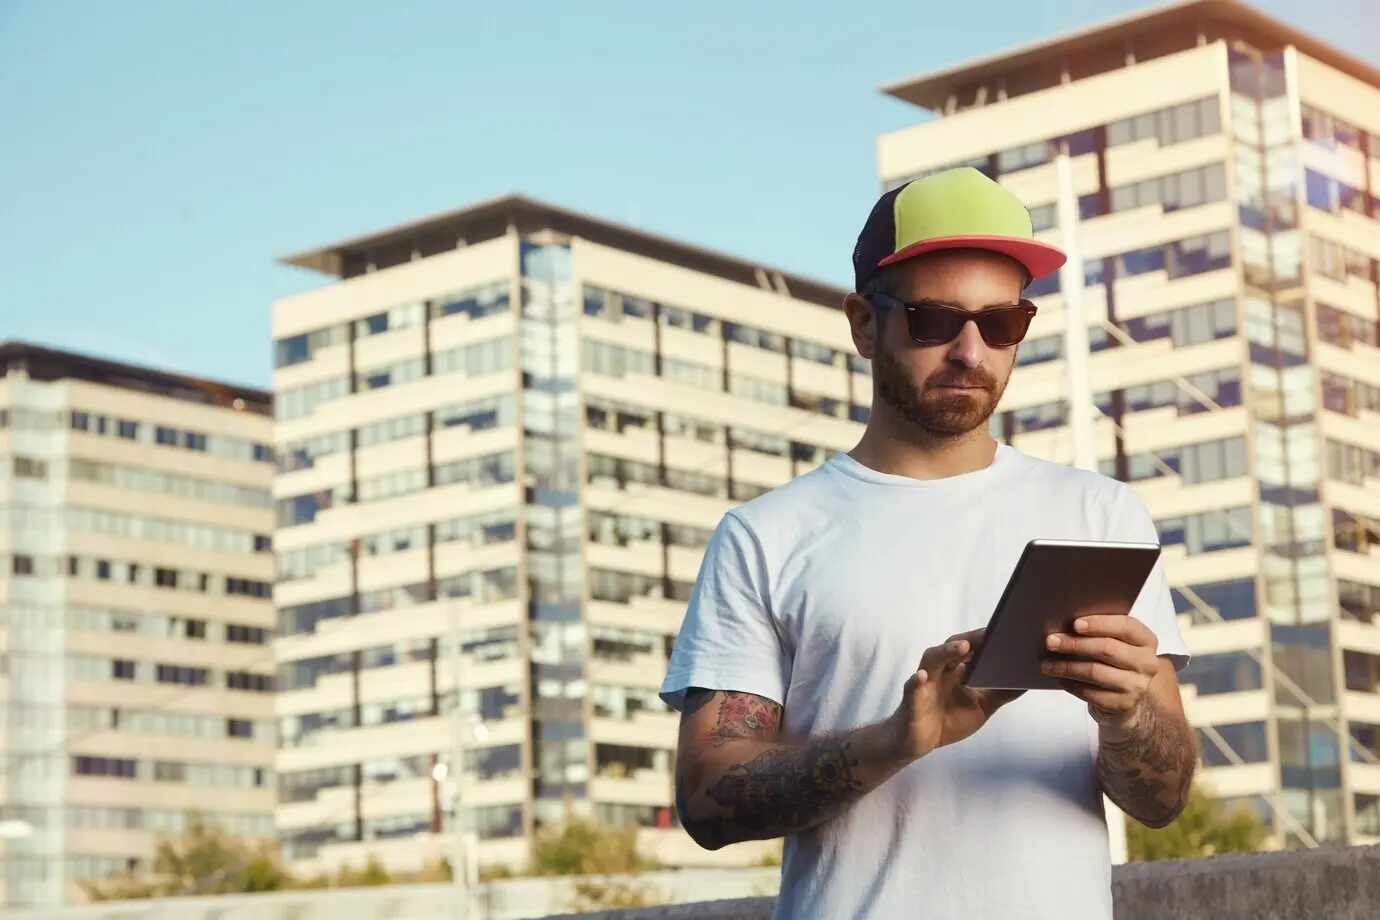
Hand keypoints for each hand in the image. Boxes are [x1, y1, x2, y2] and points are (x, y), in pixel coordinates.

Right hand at [891, 629, 1024, 761]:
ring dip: (946, 652)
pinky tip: (921, 676)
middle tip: (988, 634)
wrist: (919, 742)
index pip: (971, 647)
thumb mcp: (982, 706)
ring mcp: (925, 683)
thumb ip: (1002, 692)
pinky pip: (912, 687)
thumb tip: (1028, 680)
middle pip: (953, 648)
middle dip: (970, 640)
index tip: (1004, 629)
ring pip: (933, 660)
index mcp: (957, 669)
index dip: (985, 639)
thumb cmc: (949, 719)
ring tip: (961, 646)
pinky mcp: (912, 699)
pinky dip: (916, 681)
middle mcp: (941, 670)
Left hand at [1042, 614, 1158, 729]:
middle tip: (1050, 641)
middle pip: (1107, 649)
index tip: (1075, 624)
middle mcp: (1147, 663)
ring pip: (1096, 672)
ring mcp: (1137, 686)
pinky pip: (1091, 693)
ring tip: (1047, 663)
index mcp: (1146, 640)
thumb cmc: (1114, 661)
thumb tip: (1064, 622)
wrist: (1126, 697)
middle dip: (1074, 644)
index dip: (1099, 624)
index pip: (1125, 626)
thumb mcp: (1115, 641)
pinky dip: (1071, 684)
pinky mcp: (1124, 705)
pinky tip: (1059, 678)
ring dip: (1067, 667)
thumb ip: (1099, 630)